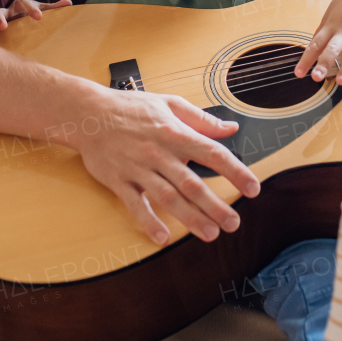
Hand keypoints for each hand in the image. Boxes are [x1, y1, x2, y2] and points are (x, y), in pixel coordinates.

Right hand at [0, 0, 71, 31]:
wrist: (17, 21)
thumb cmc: (32, 16)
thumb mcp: (42, 11)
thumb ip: (54, 8)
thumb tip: (68, 2)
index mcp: (21, 7)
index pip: (25, 3)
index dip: (31, 9)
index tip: (38, 17)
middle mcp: (8, 12)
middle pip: (3, 10)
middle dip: (4, 17)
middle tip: (6, 27)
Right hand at [71, 89, 259, 246]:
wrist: (88, 113)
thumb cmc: (130, 108)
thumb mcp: (169, 103)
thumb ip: (202, 119)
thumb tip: (230, 129)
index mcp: (175, 133)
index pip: (212, 153)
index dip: (235, 171)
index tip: (253, 187)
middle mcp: (159, 153)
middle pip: (192, 183)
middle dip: (215, 205)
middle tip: (233, 223)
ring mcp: (139, 168)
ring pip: (169, 197)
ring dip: (190, 218)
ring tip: (210, 233)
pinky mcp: (120, 181)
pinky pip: (136, 204)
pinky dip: (149, 221)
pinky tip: (163, 236)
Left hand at [293, 0, 341, 84]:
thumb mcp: (329, 16)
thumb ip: (322, 33)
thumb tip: (311, 49)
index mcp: (330, 28)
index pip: (315, 45)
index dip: (306, 59)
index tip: (298, 73)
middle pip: (332, 48)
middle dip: (324, 63)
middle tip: (316, 78)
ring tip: (341, 81)